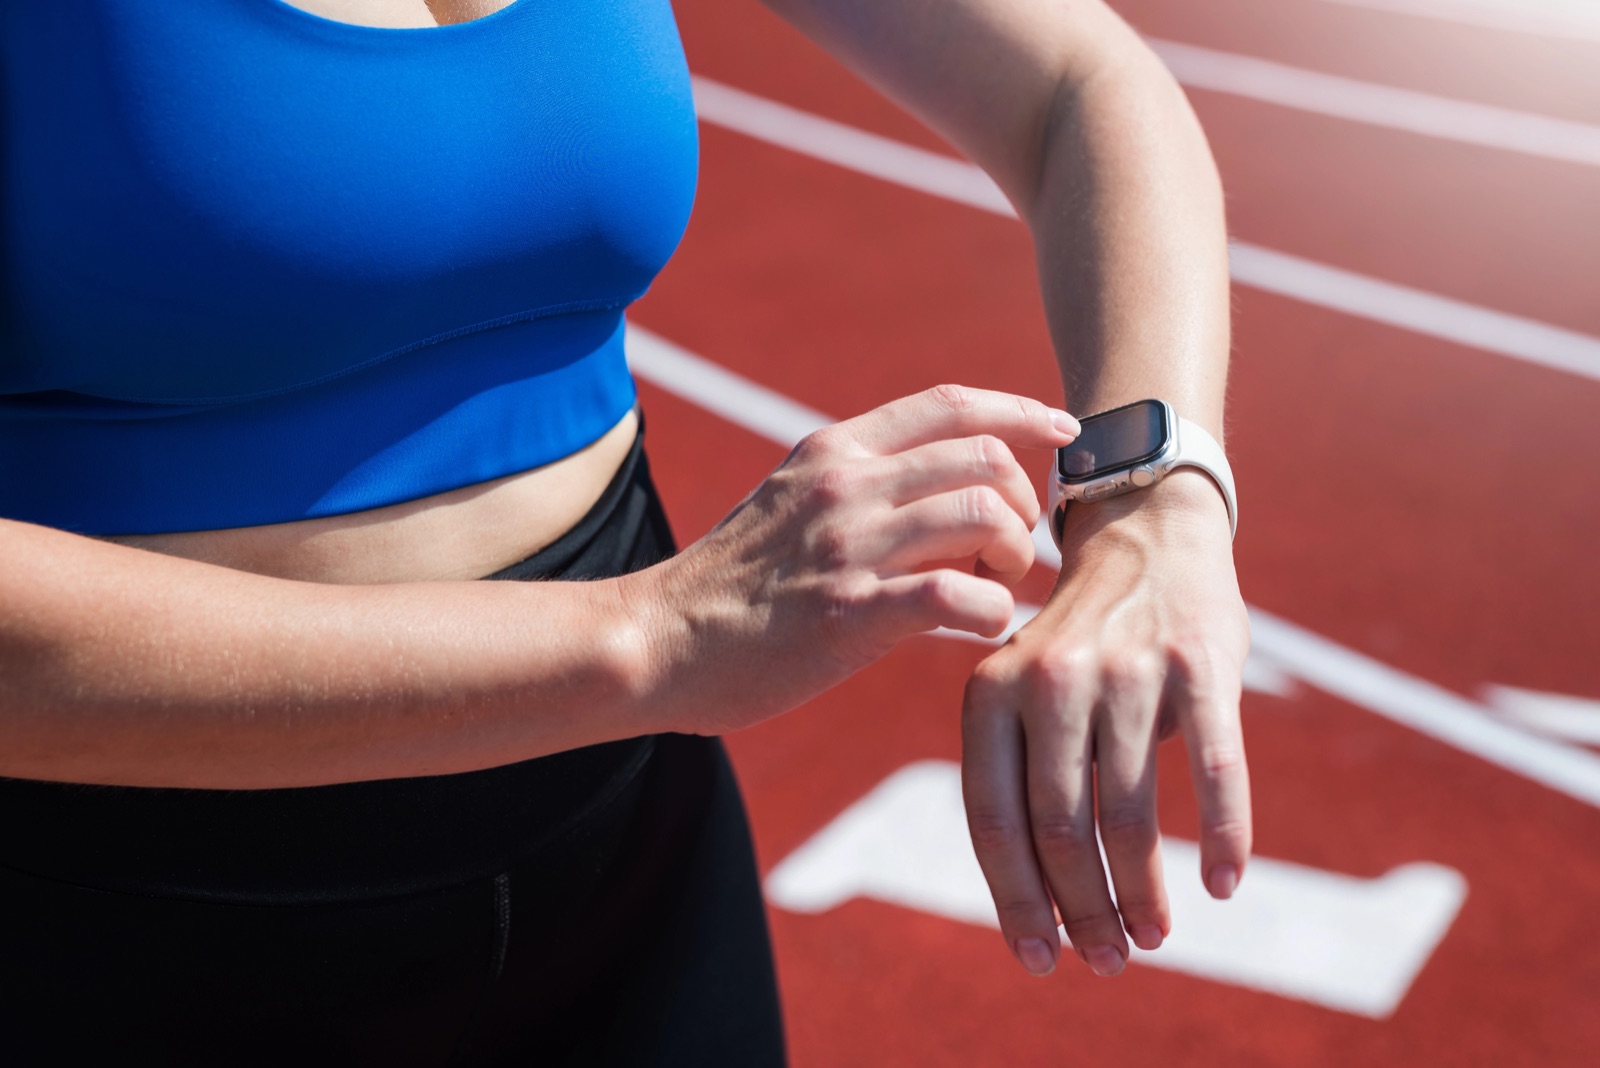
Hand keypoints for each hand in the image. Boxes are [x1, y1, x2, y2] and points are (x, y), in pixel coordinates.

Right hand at [629, 385, 1078, 734]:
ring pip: (980, 517)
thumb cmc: (734, 584)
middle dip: (1024, 504)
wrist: (658, 641)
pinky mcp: (848, 613)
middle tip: (1010, 551)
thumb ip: (862, 485)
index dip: (1021, 411)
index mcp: (835, 451)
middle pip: (984, 457)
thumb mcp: (792, 502)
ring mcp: (846, 546)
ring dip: (1011, 558)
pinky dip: (993, 613)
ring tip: (993, 589)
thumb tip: (946, 490)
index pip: (951, 404)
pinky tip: (982, 628)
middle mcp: (845, 484)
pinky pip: (958, 596)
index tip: (1062, 431)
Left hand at [960, 470, 1250, 976]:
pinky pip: (1213, 770)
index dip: (1017, 902)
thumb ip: (1015, 774)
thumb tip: (1033, 906)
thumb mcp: (1019, 690)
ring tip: (1154, 935)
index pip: (993, 822)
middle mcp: (1049, 679)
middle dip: (1082, 910)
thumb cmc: (1081, 644)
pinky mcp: (1198, 663)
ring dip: (1142, 892)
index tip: (1041, 960)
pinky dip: (1221, 837)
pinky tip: (1221, 884)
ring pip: (1127, 812)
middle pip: (1057, 828)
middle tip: (1109, 959)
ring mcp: (1126, 669)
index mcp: (990, 692)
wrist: (1149, 537)